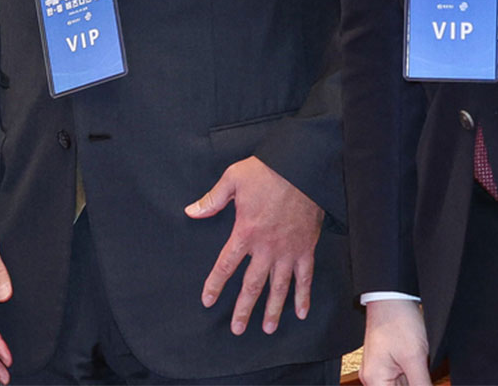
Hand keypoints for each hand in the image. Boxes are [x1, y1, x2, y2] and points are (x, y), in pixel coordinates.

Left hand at [185, 155, 321, 335]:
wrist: (301, 168)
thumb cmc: (266, 172)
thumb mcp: (233, 179)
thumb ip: (212, 199)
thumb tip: (191, 212)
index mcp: (246, 232)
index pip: (226, 265)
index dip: (215, 284)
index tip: (207, 300)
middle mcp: (266, 248)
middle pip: (252, 285)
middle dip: (244, 309)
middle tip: (237, 329)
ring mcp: (288, 251)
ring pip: (279, 287)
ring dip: (273, 309)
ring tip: (267, 328)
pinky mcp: (306, 249)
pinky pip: (306, 277)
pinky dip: (304, 296)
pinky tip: (302, 312)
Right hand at [358, 298, 430, 385]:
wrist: (391, 295)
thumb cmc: (397, 320)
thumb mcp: (415, 358)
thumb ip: (422, 385)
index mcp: (375, 379)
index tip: (428, 384)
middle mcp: (374, 378)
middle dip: (417, 385)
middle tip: (426, 375)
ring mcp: (380, 371)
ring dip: (416, 382)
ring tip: (422, 364)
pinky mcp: (387, 364)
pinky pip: (401, 380)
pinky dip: (414, 380)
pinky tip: (423, 372)